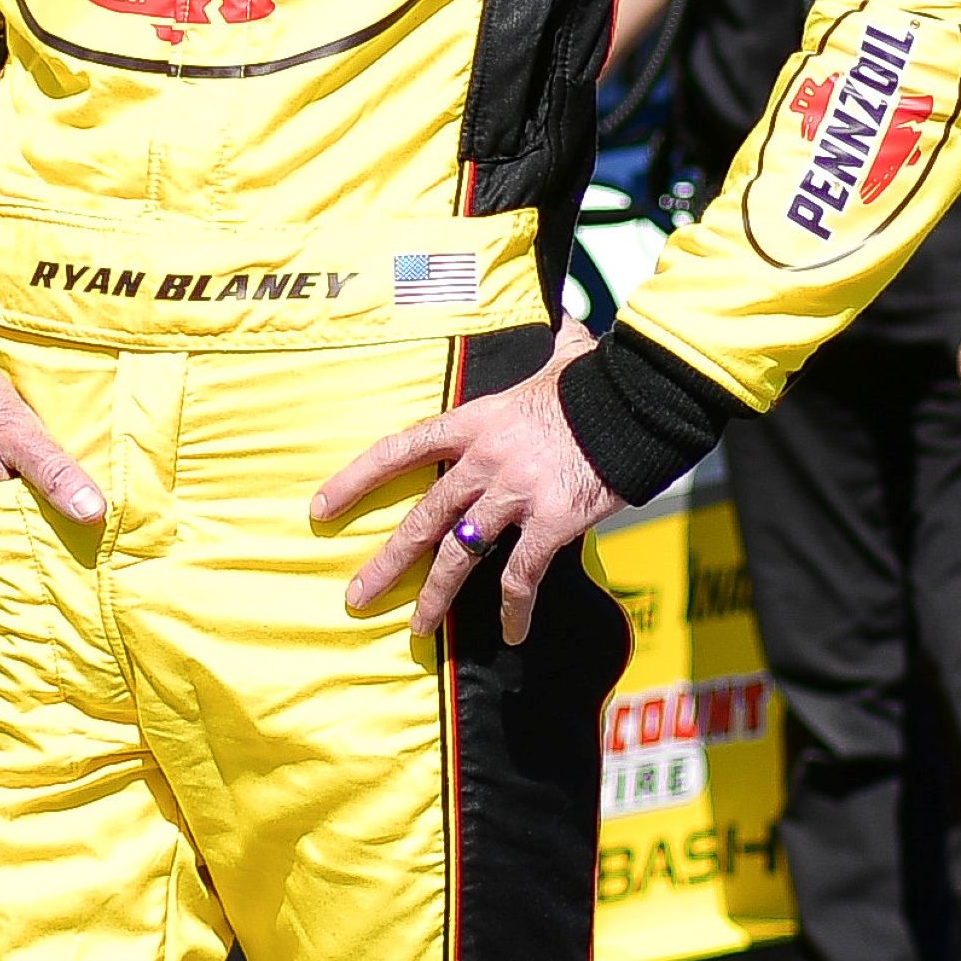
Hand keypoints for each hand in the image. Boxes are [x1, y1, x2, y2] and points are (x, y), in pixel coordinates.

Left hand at [314, 328, 623, 644]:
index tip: (321, 508)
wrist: (639, 401)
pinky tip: (514, 633)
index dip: (356, 480)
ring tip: (417, 630)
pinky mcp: (552, 521)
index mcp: (474, 422)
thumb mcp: (564, 359)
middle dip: (386, 563)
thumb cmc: (599, 383)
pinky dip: (515, 609)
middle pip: (422, 519)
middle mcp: (484, 461)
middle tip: (356, 597)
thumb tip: (569, 327)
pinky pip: (522, 576)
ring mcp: (515, 493)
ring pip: (460, 556)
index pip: (399, 450)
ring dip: (435, 598)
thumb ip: (556, 349)